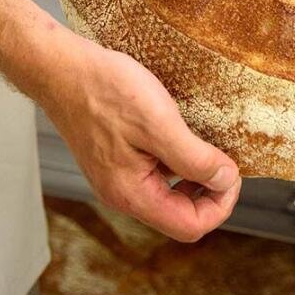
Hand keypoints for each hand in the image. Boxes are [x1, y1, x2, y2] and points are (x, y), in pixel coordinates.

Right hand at [40, 28, 240, 241]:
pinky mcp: (116, 158)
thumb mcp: (159, 123)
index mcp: (132, 195)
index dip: (220, 203)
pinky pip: (155, 172)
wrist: (62, 68)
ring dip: (193, 174)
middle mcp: (123, 194)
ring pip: (168, 193)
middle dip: (209, 192)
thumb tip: (226, 180)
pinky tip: (180, 133)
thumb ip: (194, 158)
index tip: (231, 171)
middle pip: (180, 214)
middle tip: (223, 158)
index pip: (190, 226)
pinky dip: (175, 160)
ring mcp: (117, 176)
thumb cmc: (105, 91)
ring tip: (205, 144)